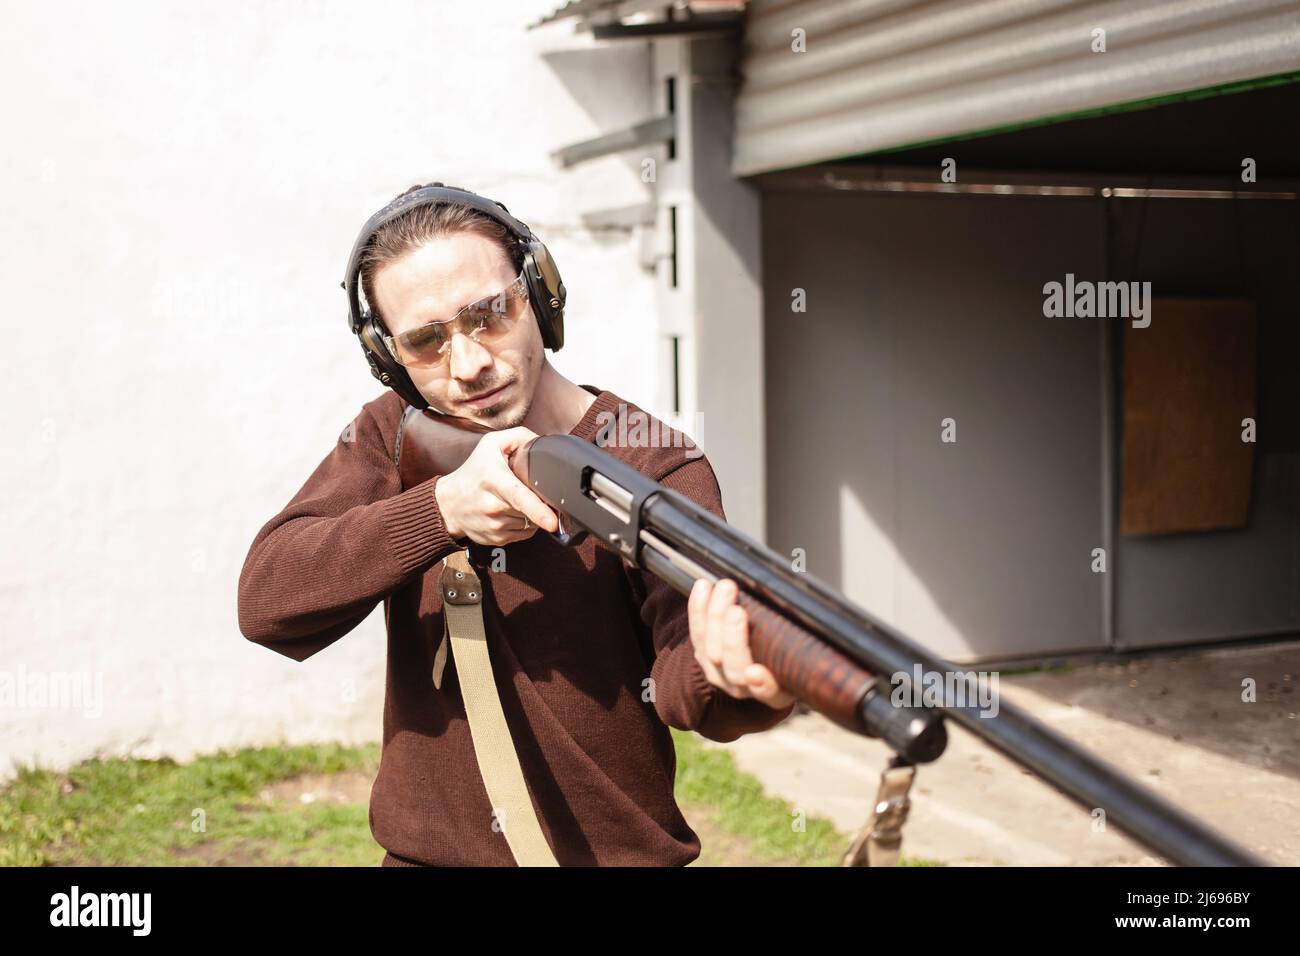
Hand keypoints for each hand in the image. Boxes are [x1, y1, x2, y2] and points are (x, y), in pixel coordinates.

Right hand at [433, 427, 558, 545]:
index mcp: (494, 480)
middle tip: (521, 488)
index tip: (553, 522)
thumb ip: (519, 436)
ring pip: (530, 523)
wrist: (448, 503)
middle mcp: (493, 506)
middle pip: (531, 509)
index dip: (539, 511)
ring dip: (530, 513)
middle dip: (536, 500)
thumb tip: (542, 443)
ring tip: (511, 500)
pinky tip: (510, 513)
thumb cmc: (473, 472)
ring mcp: (495, 526)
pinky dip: (524, 524)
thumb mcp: (491, 444)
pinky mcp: (497, 539)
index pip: (519, 498)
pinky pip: (524, 533)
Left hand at [687, 578, 795, 708]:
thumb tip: (808, 615)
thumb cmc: (786, 655)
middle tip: (736, 611)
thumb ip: (802, 645)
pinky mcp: (702, 656)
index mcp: (774, 691)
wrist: (760, 662)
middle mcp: (743, 687)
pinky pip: (696, 633)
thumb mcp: (800, 656)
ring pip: (710, 648)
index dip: (762, 684)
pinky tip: (704, 587)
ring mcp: (719, 673)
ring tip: (723, 589)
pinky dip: (698, 608)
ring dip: (714, 615)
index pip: (768, 692)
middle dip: (733, 638)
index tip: (755, 673)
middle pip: (734, 667)